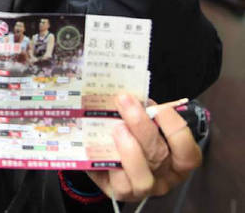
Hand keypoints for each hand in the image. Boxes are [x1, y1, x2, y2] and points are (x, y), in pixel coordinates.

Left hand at [87, 93, 201, 200]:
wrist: (106, 157)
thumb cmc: (132, 135)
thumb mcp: (142, 122)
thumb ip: (144, 112)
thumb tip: (135, 95)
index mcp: (177, 159)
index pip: (188, 151)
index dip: (176, 129)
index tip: (158, 108)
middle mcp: (164, 177)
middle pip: (160, 156)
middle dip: (142, 126)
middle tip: (125, 102)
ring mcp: (143, 188)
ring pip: (142, 177)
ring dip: (129, 149)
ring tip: (116, 127)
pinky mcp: (121, 193)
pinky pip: (118, 182)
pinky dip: (110, 162)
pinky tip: (99, 144)